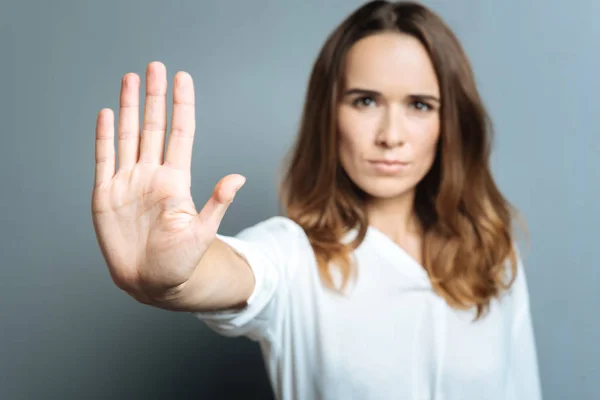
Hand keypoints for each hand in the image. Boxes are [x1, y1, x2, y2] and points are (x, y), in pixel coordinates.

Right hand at [91, 61, 244, 302]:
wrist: (151, 282)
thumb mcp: (202, 233)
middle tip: (155, 66)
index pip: (180, 133)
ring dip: (127, 107)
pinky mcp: (106, 195)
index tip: (183, 78)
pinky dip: (104, 137)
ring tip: (130, 79)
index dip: (181, 105)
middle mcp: (152, 175)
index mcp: (176, 180)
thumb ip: (216, 203)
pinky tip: (106, 114)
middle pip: (153, 127)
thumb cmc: (180, 262)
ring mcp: (128, 182)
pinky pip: (104, 159)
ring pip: (127, 135)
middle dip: (154, 96)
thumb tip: (238, 178)